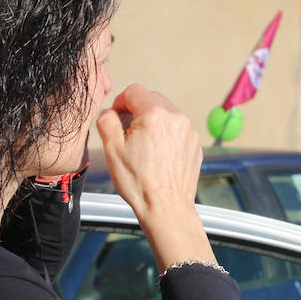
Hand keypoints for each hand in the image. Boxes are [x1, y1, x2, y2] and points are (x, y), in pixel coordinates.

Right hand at [96, 85, 216, 272]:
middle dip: (137, 111)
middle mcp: (176, 118)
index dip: (120, 102)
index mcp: (154, 114)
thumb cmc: (139, 182)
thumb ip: (106, 121)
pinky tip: (157, 157)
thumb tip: (109, 113)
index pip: (134, 91)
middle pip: (151, 99)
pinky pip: (177, 130)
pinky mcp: (194, 145)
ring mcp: (188, 131)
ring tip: (143, 148)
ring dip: (152, 123)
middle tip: (127, 134)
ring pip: (166, 114)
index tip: (116, 118)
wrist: (166, 208)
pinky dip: (166, 136)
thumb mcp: (112, 149)